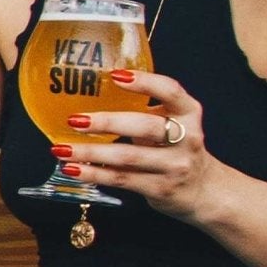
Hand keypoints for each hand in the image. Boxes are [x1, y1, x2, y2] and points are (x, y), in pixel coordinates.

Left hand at [57, 69, 218, 221]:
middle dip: (107, 123)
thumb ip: (146, 107)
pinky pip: (122, 180)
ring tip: (63, 148)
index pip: (170, 91)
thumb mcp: (173, 121)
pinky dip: (94, 174)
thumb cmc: (178, 147)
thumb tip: (95, 88)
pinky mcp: (160, 189)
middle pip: (145, 127)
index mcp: (189, 113)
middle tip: (75, 119)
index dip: (144, 82)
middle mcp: (186, 138)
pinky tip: (73, 169)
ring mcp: (174, 166)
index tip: (115, 75)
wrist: (204, 190)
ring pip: (127, 158)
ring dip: (91, 153)